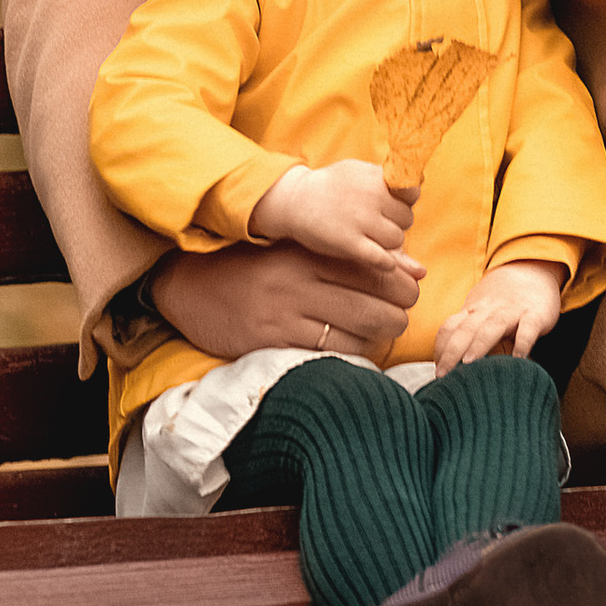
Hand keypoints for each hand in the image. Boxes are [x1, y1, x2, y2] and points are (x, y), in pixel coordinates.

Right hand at [143, 235, 415, 363]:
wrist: (189, 286)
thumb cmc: (254, 266)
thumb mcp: (296, 251)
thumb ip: (348, 257)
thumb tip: (416, 270)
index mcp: (306, 254)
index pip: (373, 268)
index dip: (402, 284)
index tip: (409, 289)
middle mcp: (297, 283)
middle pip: (373, 304)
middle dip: (398, 314)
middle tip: (399, 316)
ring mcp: (284, 316)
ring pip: (355, 333)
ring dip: (378, 338)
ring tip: (380, 333)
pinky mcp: (271, 343)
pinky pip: (328, 354)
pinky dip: (350, 354)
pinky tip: (354, 348)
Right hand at [247, 158, 422, 280]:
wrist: (293, 201)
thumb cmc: (331, 188)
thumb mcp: (359, 173)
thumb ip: (390, 182)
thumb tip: (420, 184)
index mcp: (375, 177)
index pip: (412, 192)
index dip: (402, 202)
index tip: (387, 205)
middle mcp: (372, 197)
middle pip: (406, 218)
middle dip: (394, 223)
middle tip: (374, 224)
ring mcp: (361, 220)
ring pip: (397, 239)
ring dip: (387, 242)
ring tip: (367, 237)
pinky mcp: (350, 244)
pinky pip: (384, 259)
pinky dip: (385, 262)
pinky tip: (375, 257)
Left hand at [433, 258, 565, 375]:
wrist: (534, 269)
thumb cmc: (504, 300)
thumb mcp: (482, 312)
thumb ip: (468, 334)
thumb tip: (450, 365)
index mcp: (472, 310)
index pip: (450, 327)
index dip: (440, 348)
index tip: (438, 370)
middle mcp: (488, 310)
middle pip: (466, 330)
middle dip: (451, 353)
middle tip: (444, 376)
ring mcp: (512, 311)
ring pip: (491, 327)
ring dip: (478, 345)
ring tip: (469, 364)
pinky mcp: (536, 314)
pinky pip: (528, 329)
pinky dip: (523, 343)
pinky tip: (518, 360)